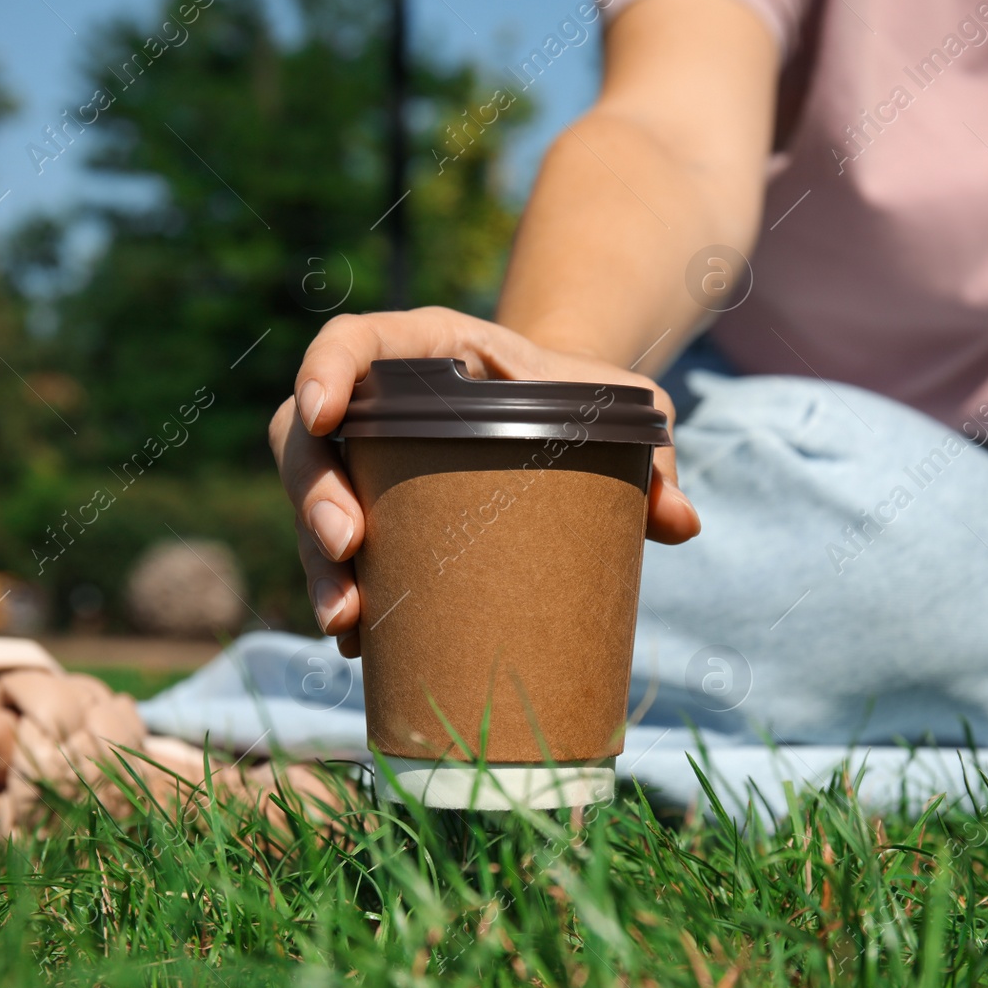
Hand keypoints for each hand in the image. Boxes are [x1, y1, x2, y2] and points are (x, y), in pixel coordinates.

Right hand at [268, 307, 700, 656]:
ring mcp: (366, 461)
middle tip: (347, 548)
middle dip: (314, 495)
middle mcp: (378, 400)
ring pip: (310, 501)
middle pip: (307, 437)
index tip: (323, 416)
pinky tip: (360, 647)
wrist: (566, 419)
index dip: (322, 371)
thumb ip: (652, 454)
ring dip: (315, 563)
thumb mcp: (623, 406)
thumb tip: (680, 523)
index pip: (352, 340)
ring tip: (346, 623)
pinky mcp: (372, 517)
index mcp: (427, 346)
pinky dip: (341, 598)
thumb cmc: (584, 397)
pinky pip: (333, 554)